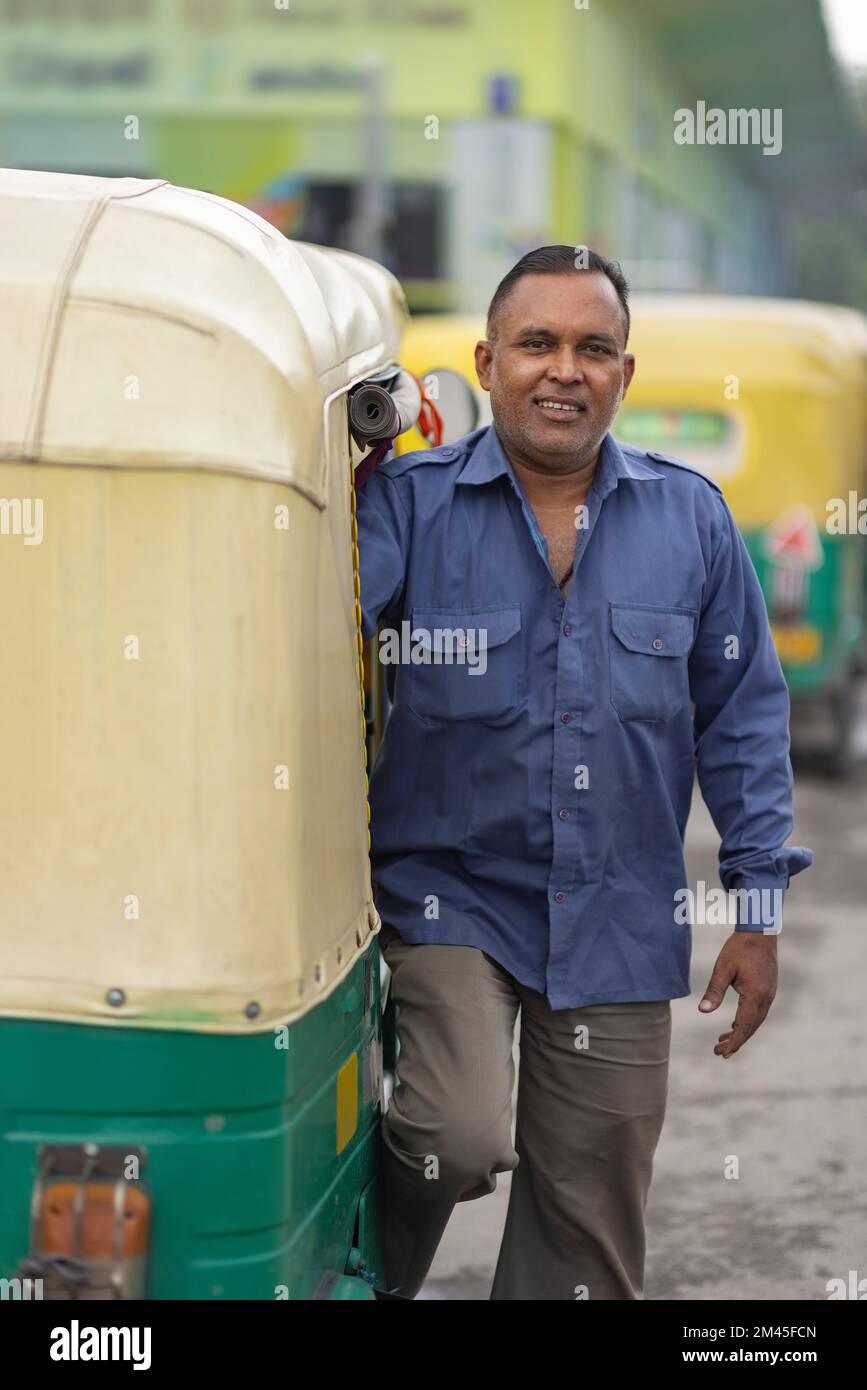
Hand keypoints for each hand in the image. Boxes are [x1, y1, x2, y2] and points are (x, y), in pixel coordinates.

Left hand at [698, 931, 777, 1057]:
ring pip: (755, 1021)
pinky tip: (734, 1024)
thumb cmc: (739, 948)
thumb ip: (714, 990)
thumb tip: (703, 1011)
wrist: (760, 932)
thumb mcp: (723, 968)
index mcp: (755, 994)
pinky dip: (746, 1021)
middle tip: (718, 1052)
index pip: (744, 1025)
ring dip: (741, 1032)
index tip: (722, 1052)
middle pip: (751, 1027)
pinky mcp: (767, 990)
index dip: (734, 1041)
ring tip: (723, 1040)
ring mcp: (769, 994)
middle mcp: (766, 998)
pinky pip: (758, 1012)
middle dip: (736, 1041)